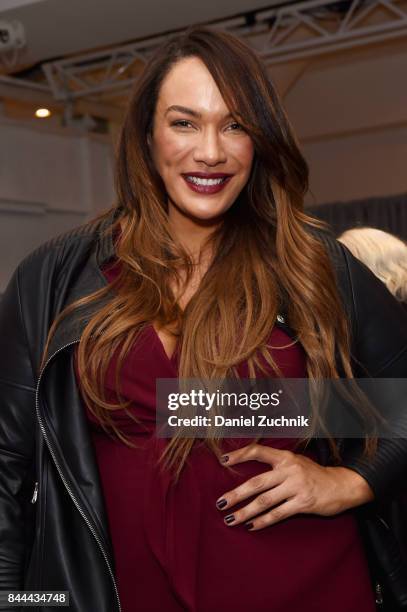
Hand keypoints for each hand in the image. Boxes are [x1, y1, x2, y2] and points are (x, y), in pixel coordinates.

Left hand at [215, 443, 373, 530]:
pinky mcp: (303, 502)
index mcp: (285, 456)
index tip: (223, 461)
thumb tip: (252, 473)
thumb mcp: (296, 461)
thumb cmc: (315, 474)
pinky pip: (278, 514)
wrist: (342, 485)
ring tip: (230, 519)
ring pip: (264, 501)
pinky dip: (263, 521)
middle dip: (236, 494)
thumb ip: (277, 464)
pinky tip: (251, 526)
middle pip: (256, 483)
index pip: (258, 451)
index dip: (239, 455)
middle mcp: (289, 469)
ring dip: (245, 512)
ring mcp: (296, 486)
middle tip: (220, 503)